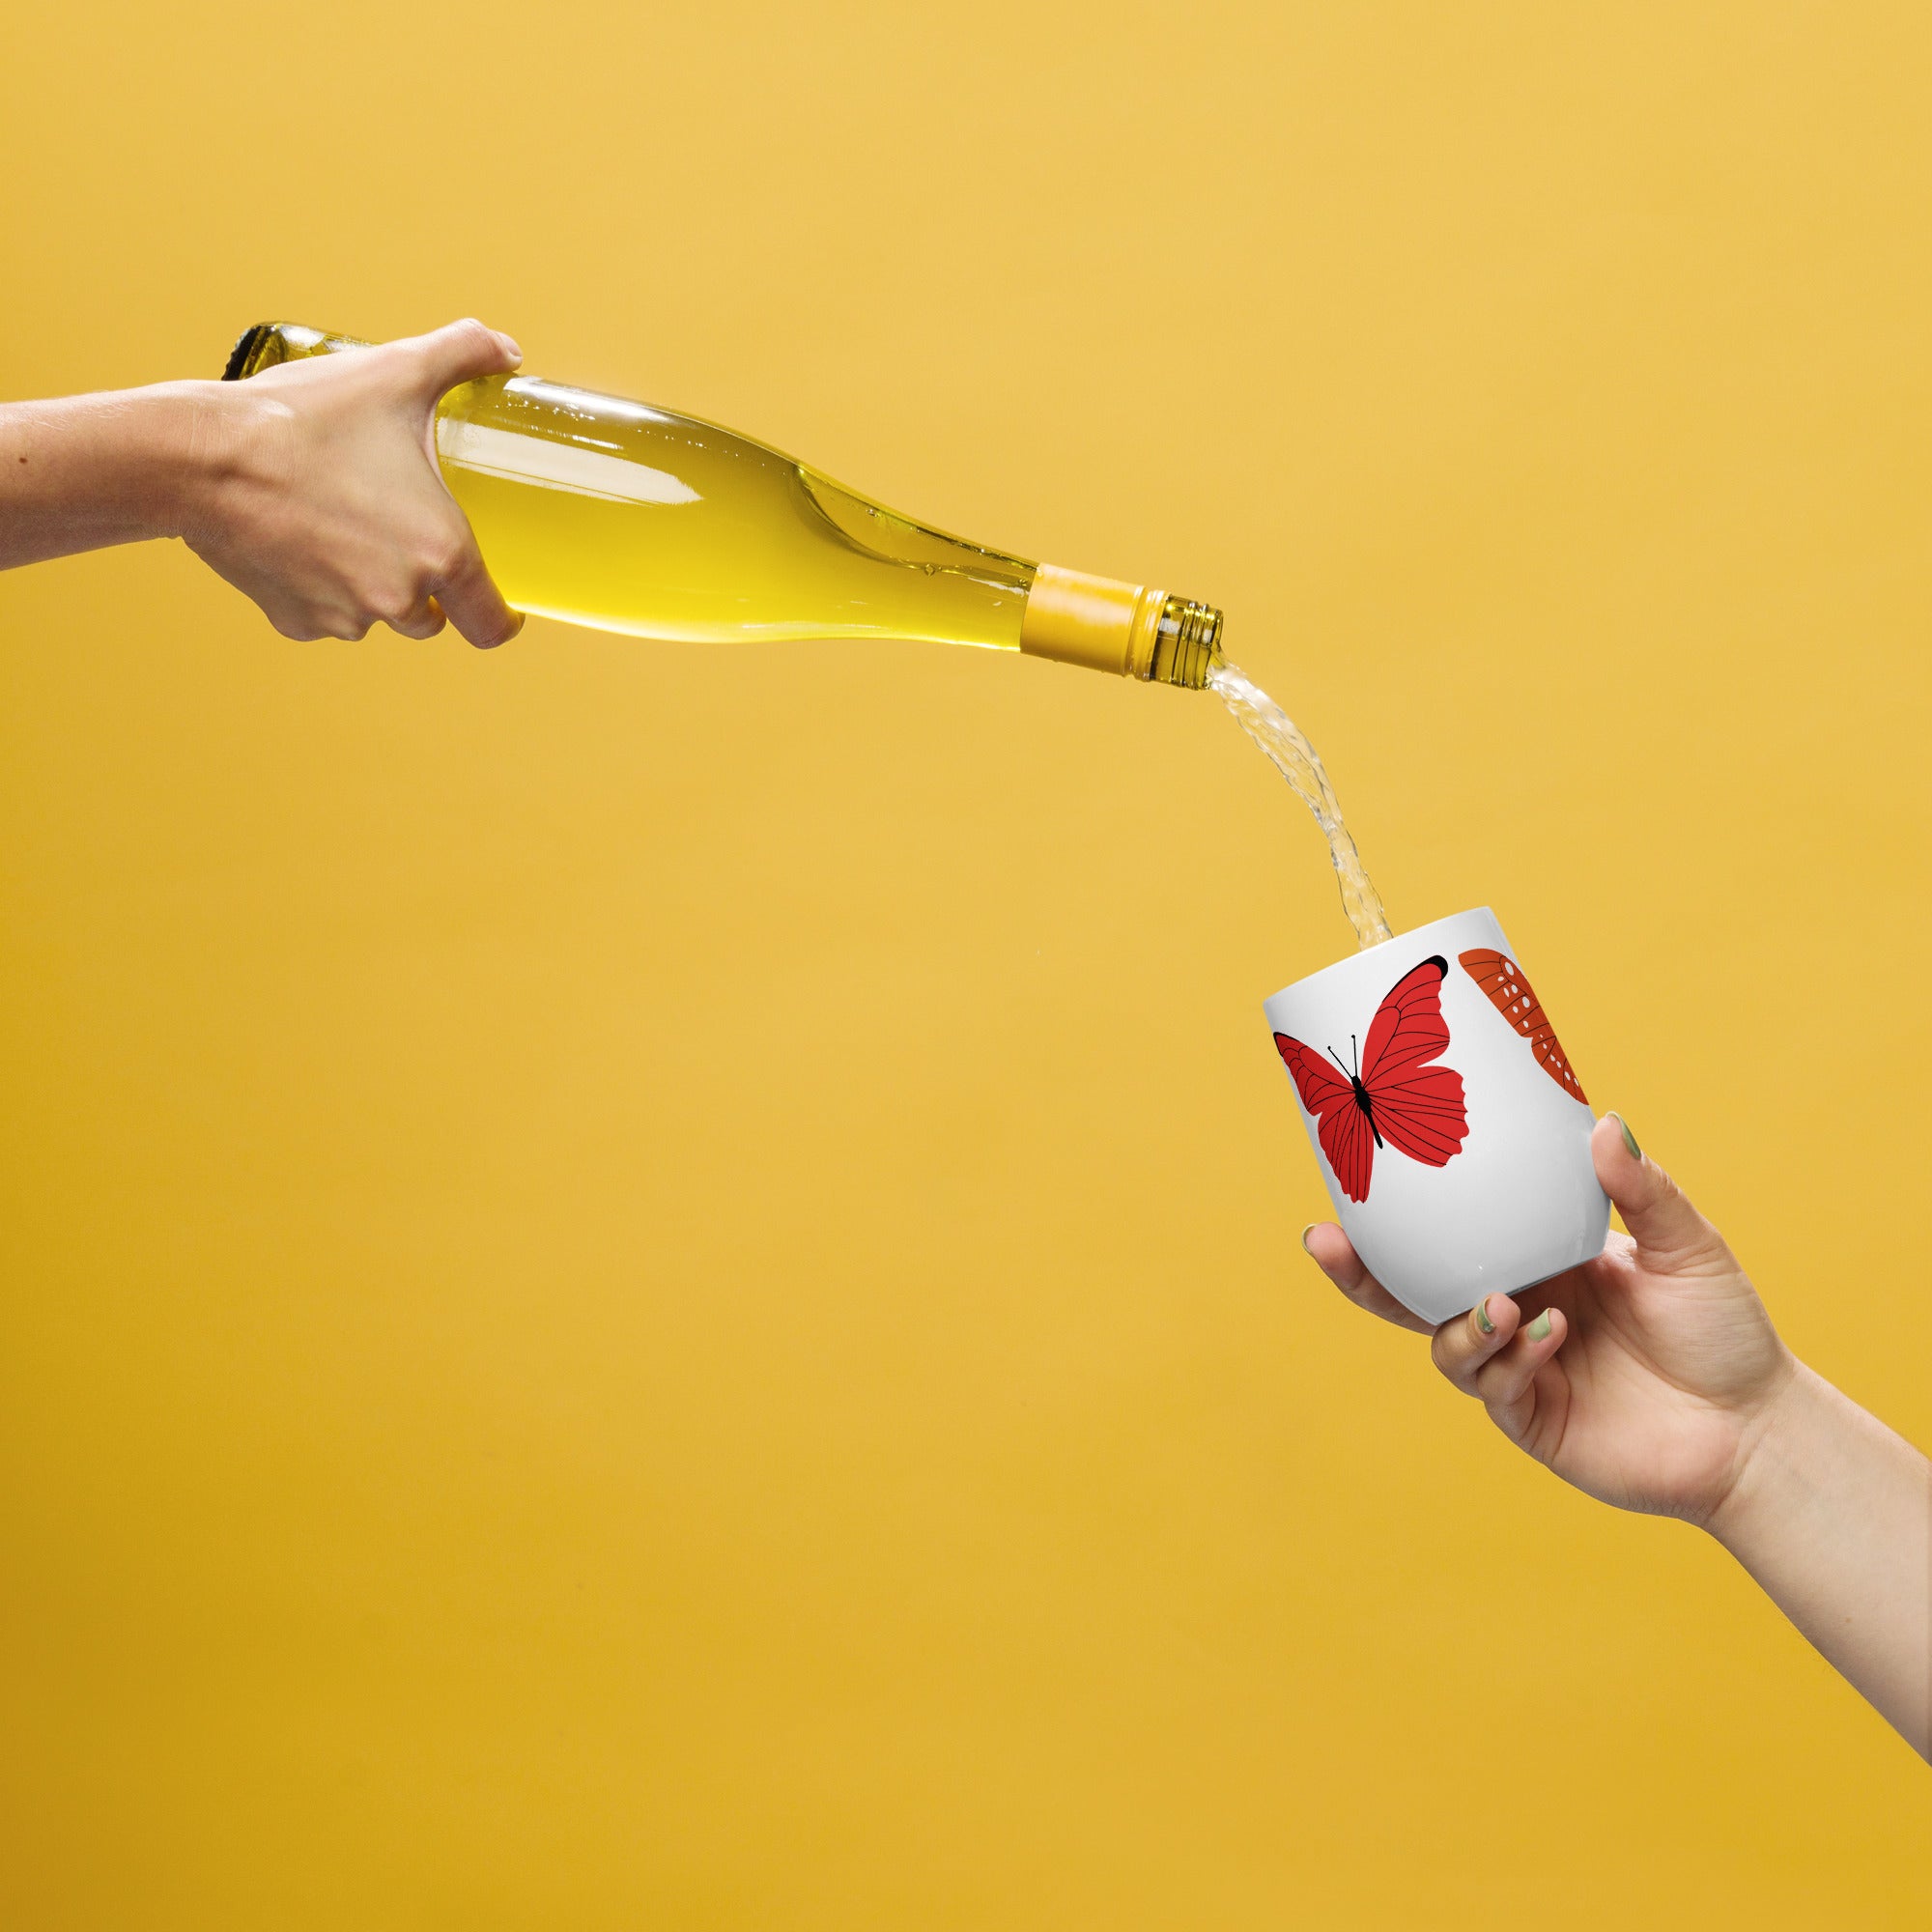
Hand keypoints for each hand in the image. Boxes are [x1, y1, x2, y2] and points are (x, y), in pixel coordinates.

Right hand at [182, 318, 524, 648]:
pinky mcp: (294, 620)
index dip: (501, 617)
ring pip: (375, 616)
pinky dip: (319, 588)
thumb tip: (506, 349)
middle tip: (402, 535)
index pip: (491, 623)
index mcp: (441, 553)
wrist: (201, 456)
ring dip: (372, 587)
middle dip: (426, 586)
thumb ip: (464, 353)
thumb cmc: (304, 418)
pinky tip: (301, 540)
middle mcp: (398, 598)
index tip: (500, 609)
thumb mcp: (397, 371)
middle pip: (431, 617)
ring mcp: (344, 616)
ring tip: (344, 525)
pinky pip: (322, 616)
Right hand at [1304, 1116, 1795, 1524]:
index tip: (1352, 1172)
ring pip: (1444, 1342)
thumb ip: (1642, 1191)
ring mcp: (1517, 1367)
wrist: (1755, 1430)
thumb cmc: (1723, 1332)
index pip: (1451, 1234)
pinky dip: (1508, 1358)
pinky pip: (1492, 1386)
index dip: (1398, 1214)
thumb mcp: (1687, 1247)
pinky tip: (1550, 1336)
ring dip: (1461, 1322)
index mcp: (1537, 1261)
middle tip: (1325, 1240)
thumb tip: (1605, 1121)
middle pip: (1412, 1293)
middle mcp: (1515, 1310)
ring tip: (1504, 1305)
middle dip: (1360, 1273)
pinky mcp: (1530, 1418)